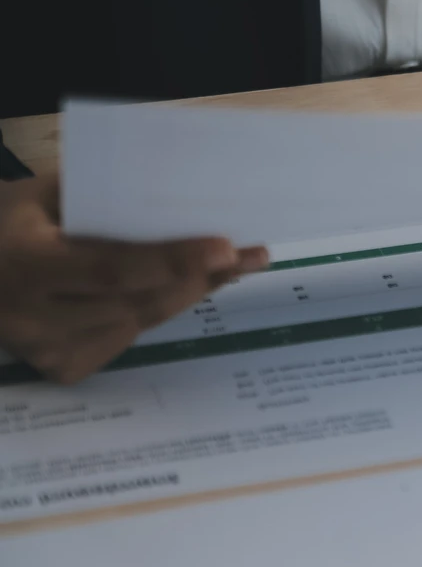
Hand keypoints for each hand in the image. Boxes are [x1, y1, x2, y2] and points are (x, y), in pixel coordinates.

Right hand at [0, 171, 267, 383]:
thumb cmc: (4, 225)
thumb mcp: (37, 197)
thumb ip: (97, 198)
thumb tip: (176, 199)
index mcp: (24, 265)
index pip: (111, 269)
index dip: (172, 262)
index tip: (225, 248)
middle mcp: (32, 317)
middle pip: (137, 301)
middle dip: (201, 278)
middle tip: (252, 256)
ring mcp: (46, 350)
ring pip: (140, 322)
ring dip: (188, 294)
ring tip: (231, 267)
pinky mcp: (61, 368)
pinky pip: (127, 338)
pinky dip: (155, 312)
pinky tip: (180, 288)